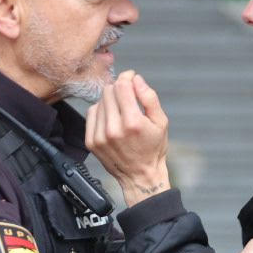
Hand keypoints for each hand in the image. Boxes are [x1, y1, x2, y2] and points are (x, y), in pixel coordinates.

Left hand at [86, 70, 170, 206]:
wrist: (140, 176)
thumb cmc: (153, 148)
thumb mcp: (161, 122)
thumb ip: (149, 98)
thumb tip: (136, 79)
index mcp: (133, 123)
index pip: (122, 86)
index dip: (127, 77)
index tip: (131, 77)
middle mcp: (114, 129)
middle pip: (109, 91)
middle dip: (119, 88)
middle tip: (128, 95)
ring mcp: (100, 136)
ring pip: (100, 101)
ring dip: (110, 100)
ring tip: (121, 110)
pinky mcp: (91, 141)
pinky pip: (91, 113)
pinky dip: (101, 111)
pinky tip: (111, 118)